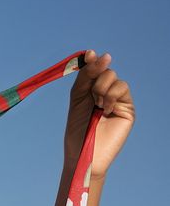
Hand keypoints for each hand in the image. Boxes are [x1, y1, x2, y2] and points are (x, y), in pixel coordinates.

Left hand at [64, 49, 134, 179]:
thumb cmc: (77, 127)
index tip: (89, 54)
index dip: (92, 60)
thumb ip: (86, 75)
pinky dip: (111, 95)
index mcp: (91, 90)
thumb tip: (98, 53)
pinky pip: (122, 87)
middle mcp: (105, 93)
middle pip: (104, 69)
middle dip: (95, 79)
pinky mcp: (128, 108)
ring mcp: (117, 100)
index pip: (94, 68)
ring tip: (97, 106)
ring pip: (113, 77)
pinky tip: (106, 110)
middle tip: (91, 97)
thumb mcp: (78, 96)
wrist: (83, 151)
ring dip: (102, 88)